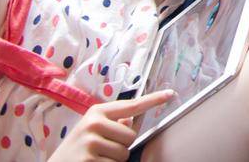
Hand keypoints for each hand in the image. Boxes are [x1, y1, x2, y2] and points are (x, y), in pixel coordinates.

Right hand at [48, 90, 174, 160]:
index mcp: (97, 112)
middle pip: (131, 136)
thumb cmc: (77, 148)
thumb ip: (113, 123)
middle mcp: (94, 124)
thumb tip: (134, 119)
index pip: (132, 105)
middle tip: (102, 148)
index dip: (153, 100)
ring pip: (124, 153)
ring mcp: (91, 142)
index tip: (170, 94)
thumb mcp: (92, 129)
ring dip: (114, 159)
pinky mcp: (90, 161)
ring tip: (96, 157)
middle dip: (122, 146)